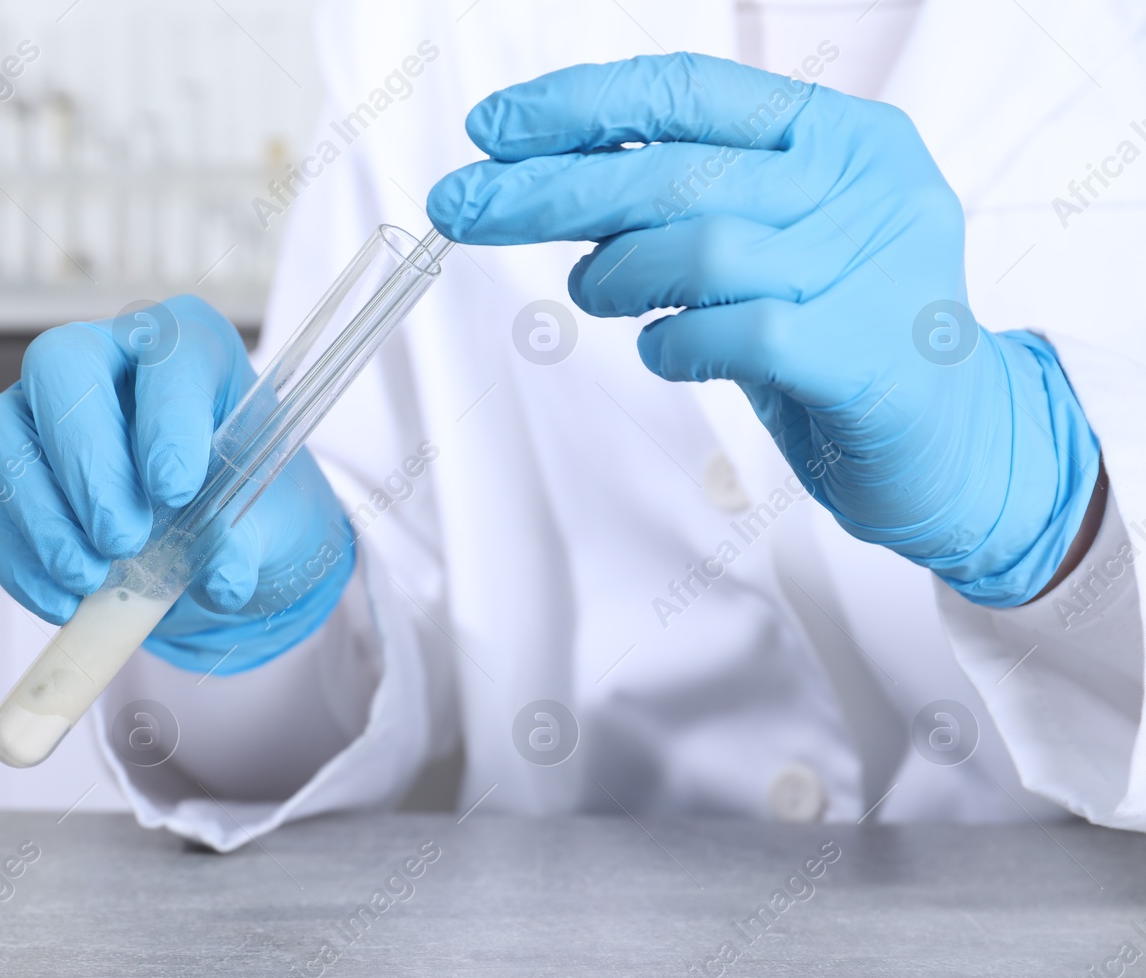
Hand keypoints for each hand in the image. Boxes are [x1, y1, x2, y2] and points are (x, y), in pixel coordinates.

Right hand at [0, 295, 353, 671]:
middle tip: (122, 538)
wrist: (223, 555)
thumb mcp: (279, 526)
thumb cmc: (254, 509)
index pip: (168, 351)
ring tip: (89, 576)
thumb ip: (251, 543)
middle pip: (60, 367)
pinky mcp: (17, 480)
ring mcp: (46, 416)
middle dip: (86, 460)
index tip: (176, 489)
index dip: (166, 417)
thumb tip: (222, 577)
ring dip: (42, 512)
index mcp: (189, 348)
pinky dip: (21, 561)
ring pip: (4, 431)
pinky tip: (63, 600)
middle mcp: (107, 364)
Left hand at [427, 54, 1099, 605]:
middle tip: (464, 205)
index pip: (691, 92)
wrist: (950, 446)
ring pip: (701, 245)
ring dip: (618, 277)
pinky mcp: (869, 354)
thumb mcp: (761, 249)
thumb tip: (550, 181)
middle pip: (677, 170)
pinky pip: (736, 333)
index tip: (493, 127)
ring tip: (598, 297)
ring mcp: (876, 266)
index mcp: (840, 136)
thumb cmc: (836, 338)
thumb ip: (679, 207)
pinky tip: (667, 351)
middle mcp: (866, 184)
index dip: (581, 105)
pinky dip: (675, 345)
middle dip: (551, 188)